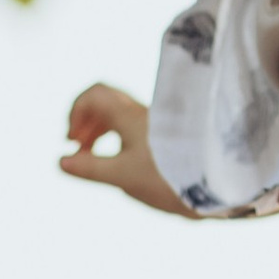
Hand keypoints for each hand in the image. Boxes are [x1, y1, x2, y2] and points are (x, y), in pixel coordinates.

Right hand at [60, 83, 188, 215]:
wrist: (217, 184)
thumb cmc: (168, 178)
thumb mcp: (123, 176)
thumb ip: (91, 168)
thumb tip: (62, 161)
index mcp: (129, 116)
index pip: (94, 94)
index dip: (76, 111)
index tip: (71, 138)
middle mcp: (143, 115)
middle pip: (106, 103)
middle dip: (86, 120)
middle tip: (77, 144)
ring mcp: (156, 126)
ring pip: (121, 116)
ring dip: (101, 130)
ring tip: (91, 155)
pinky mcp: (166, 139)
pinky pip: (135, 129)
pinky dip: (119, 139)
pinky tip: (120, 162)